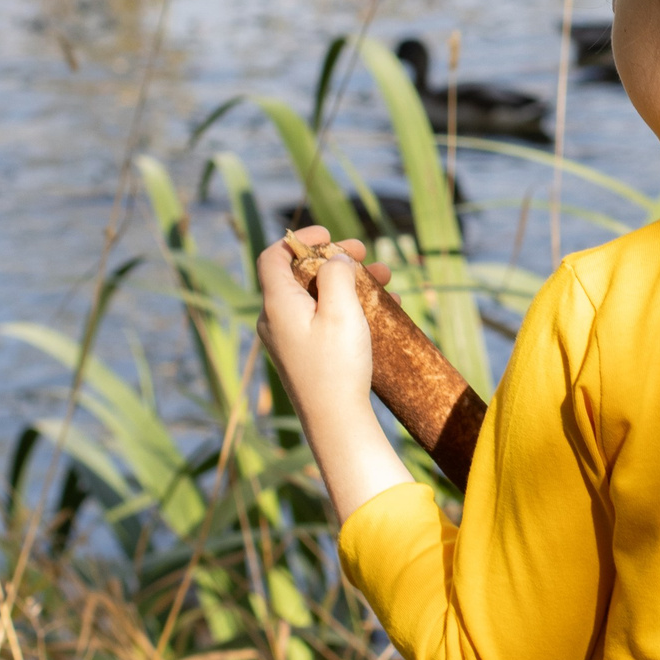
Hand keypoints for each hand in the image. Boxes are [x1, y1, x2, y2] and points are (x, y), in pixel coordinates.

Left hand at [257, 225, 410, 517]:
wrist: (336, 423)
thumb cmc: (338, 365)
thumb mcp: (340, 310)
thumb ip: (336, 273)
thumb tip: (335, 257)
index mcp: (277, 304)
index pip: (273, 256)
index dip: (299, 239)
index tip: (330, 236)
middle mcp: (276, 320)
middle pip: (299, 275)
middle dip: (335, 260)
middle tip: (365, 255)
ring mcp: (288, 339)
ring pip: (316, 297)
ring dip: (348, 283)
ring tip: (386, 280)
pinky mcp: (304, 356)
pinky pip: (321, 319)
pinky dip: (346, 307)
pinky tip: (380, 310)